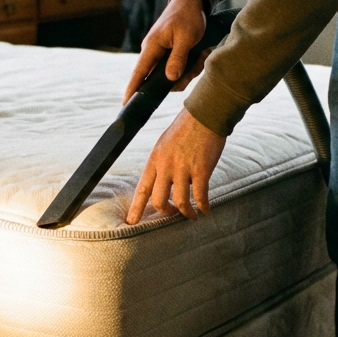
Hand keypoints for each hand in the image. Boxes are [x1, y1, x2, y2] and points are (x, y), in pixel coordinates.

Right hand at [123, 0, 210, 101]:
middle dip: (179, 79)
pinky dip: (191, 65)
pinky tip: (201, 53)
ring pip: (171, 75)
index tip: (125, 104)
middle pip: (158, 79)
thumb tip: (170, 79)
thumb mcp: (186, 37)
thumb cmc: (187, 16)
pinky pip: (178, 68)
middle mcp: (152, 52)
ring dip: (189, 70)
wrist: (191, 1)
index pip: (138, 73)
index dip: (132, 90)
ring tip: (201, 55)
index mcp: (151, 47)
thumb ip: (178, 58)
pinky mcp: (169, 54)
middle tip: (197, 64)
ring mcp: (161, 54)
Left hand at [127, 108, 224, 224]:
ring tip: (192, 215)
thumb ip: (161, 163)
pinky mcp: (201, 170)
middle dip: (166, 213)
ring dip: (186, 213)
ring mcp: (183, 169)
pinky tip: (206, 210)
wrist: (205, 113)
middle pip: (159, 201)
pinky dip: (203, 207)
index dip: (136, 208)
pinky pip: (200, 196)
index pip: (142, 189)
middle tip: (173, 214)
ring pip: (180, 202)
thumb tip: (164, 182)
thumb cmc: (186, 127)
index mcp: (154, 159)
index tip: (131, 222)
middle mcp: (166, 166)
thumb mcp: (164, 143)